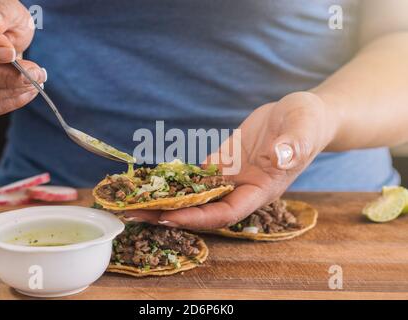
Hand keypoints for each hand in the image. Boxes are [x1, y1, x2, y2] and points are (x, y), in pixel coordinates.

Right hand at [0, 0, 45, 119]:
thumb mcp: (7, 6)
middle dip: (5, 76)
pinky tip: (30, 90)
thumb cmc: (4, 18)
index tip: (10, 53)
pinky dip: (12, 101)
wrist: (3, 39)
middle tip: (36, 72)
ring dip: (11, 91)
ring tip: (36, 79)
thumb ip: (0, 10)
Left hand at [124, 91, 338, 229]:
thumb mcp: (303, 129)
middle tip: (132, 214)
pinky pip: (195, 173)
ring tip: (130, 200)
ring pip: (194, 193)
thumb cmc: (309, 122)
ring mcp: (230, 175)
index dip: (199, 217)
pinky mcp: (222, 160)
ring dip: (164, 198)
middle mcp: (242, 187)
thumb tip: (279, 156)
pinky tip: (149, 178)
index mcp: (261, 188)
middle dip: (169, 213)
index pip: (226, 212)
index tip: (169, 216)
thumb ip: (292, 145)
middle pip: (202, 209)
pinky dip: (173, 177)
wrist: (301, 114)